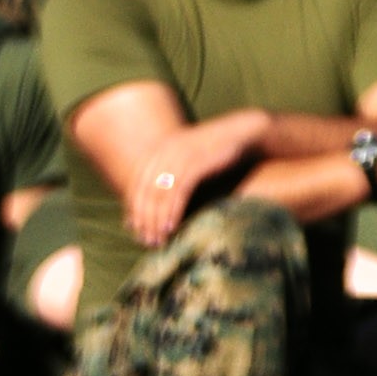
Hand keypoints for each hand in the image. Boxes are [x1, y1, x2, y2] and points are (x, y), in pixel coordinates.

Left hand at [129, 109, 263, 246]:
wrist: (242, 134)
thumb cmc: (213, 155)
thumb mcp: (187, 165)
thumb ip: (168, 181)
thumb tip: (148, 209)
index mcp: (161, 149)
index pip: (137, 183)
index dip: (134, 209)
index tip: (134, 231)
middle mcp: (167, 149)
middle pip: (146, 190)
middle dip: (144, 219)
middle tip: (147, 241)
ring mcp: (182, 154)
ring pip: (161, 193)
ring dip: (157, 220)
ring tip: (158, 240)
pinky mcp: (198, 161)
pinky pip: (179, 190)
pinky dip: (173, 211)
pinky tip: (173, 227)